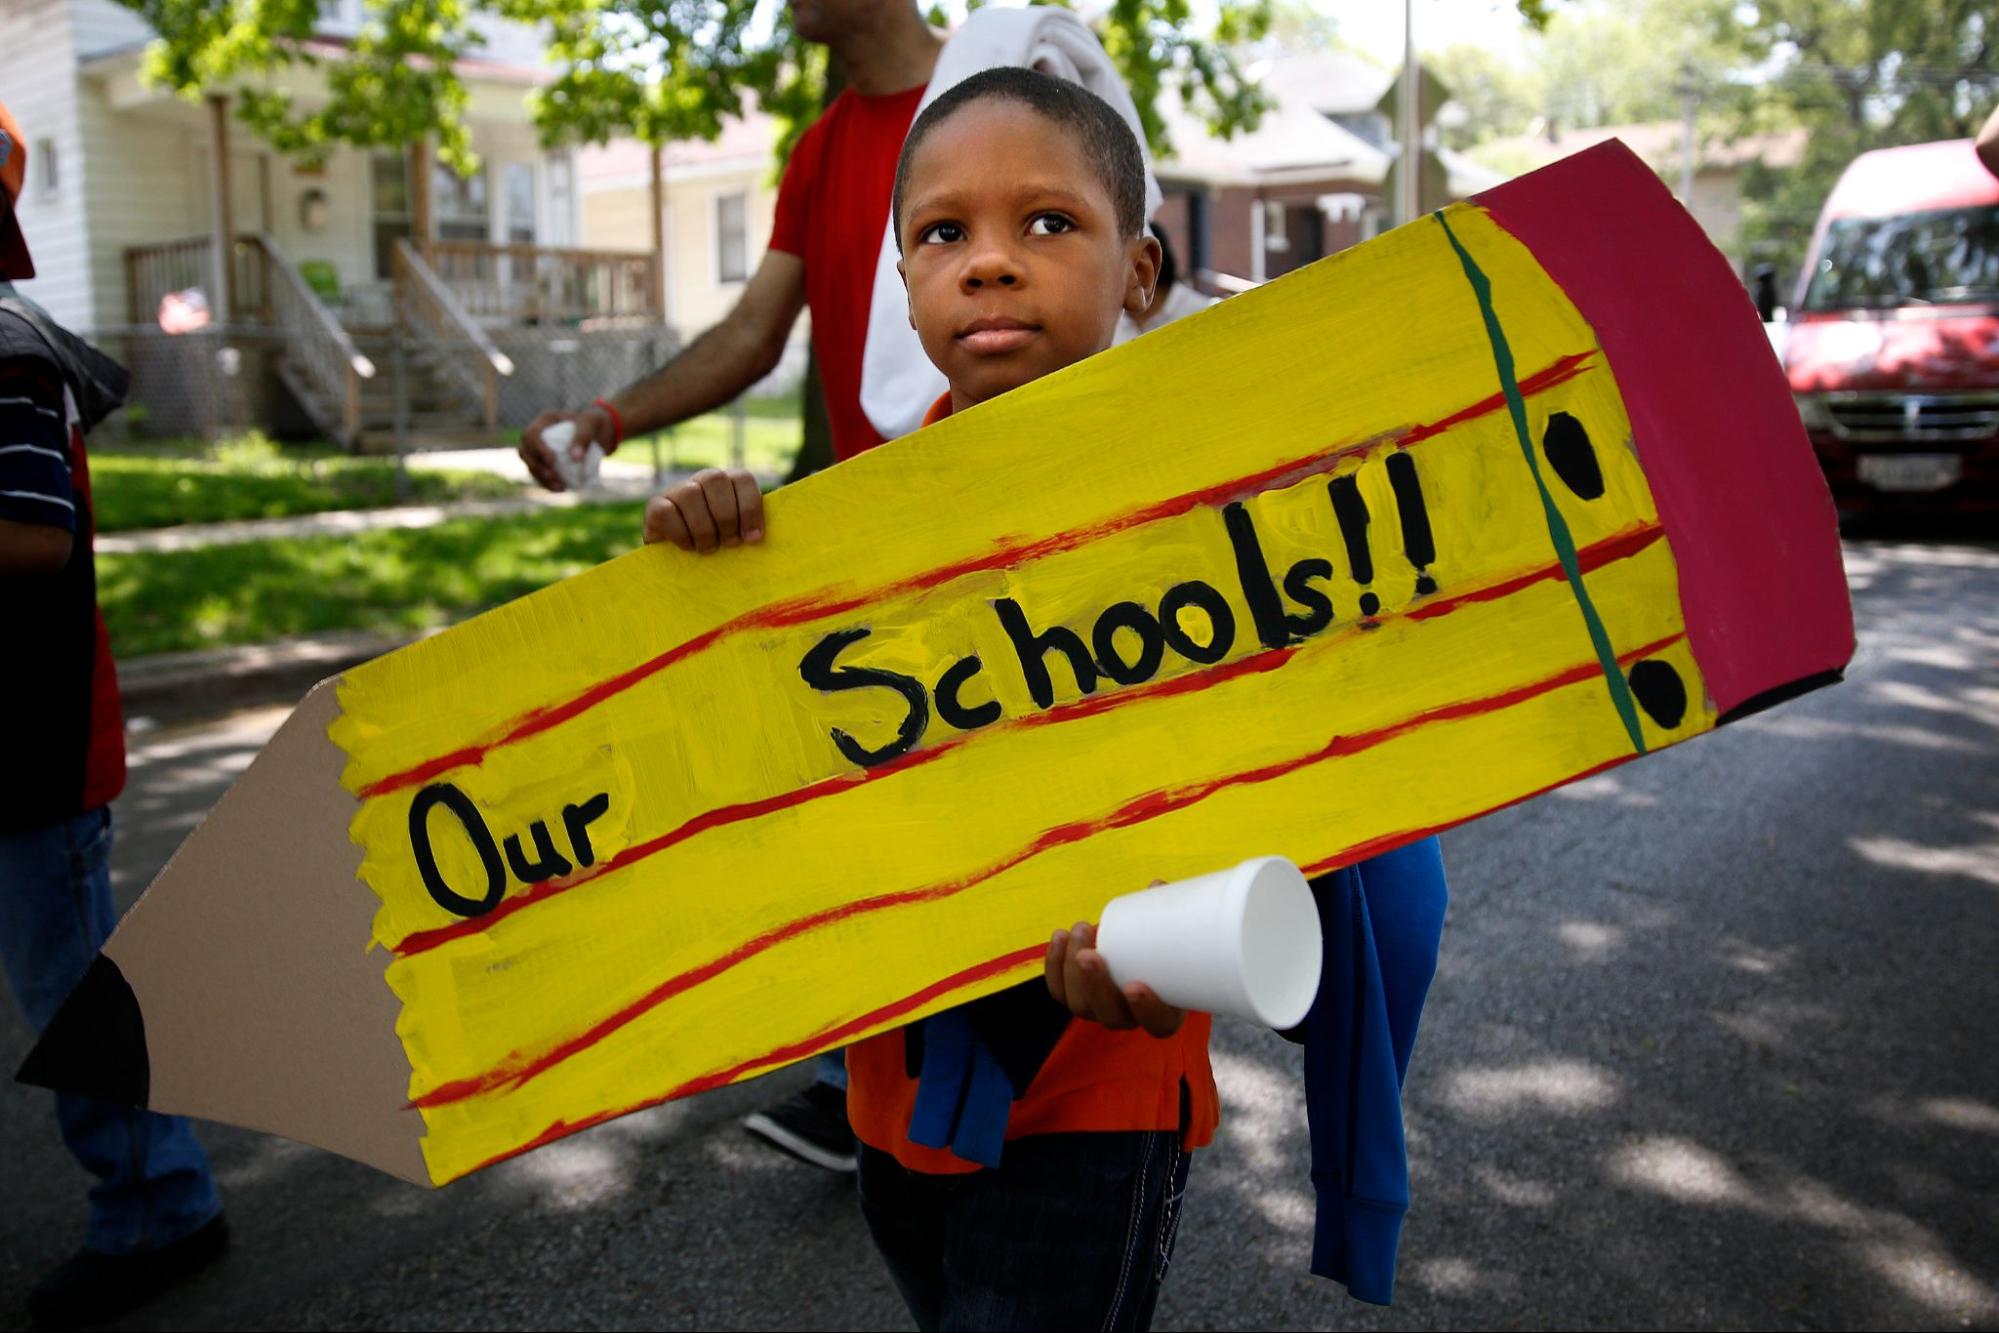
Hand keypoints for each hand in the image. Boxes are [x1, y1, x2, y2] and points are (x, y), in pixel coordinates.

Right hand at [520, 405, 615, 491]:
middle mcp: (538, 435)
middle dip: (536, 467)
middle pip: (525, 452)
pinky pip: (540, 474)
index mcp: (545, 421)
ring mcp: (540, 449)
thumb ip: (584, 437)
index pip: (531, 435)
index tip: (552, 461)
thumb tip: (575, 458)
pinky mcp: (546, 462)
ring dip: (541, 478)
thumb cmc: (594, 424)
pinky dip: (548, 483)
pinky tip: (561, 489)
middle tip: (553, 476)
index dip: (538, 449)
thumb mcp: (591, 424)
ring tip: (559, 487)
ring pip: (531, 465)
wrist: (599, 432)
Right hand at [643, 467, 765, 552]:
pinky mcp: (655, 506)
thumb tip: (760, 538)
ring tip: (708, 549)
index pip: (742, 478)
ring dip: (703, 528)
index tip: (752, 539)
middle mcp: (703, 480)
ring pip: (690, 494)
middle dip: (726, 517)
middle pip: (715, 480)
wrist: (681, 564)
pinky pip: (665, 511)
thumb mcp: (740, 538)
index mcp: (730, 483)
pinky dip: (680, 533)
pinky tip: (688, 547)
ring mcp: (677, 490)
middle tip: (729, 544)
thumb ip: (753, 531)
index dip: (749, 508)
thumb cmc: (720, 550)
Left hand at [1044, 919, 1186, 1038]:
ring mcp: (1100, 1011)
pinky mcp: (1077, 997)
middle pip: (1110, 1015)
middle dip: (1095, 985)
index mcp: (1164, 1013)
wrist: (1143, 955)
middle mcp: (1130, 1018)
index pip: (1158, 1024)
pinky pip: (1059, 992)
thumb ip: (1169, 915)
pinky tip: (1060, 937)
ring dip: (1072, 969)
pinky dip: (1055, 965)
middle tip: (1090, 953)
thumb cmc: (1166, 947)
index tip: (1136, 985)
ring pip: (1080, 1005)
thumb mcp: (1173, 935)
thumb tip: (1158, 886)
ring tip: (1080, 929)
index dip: (1147, 1009)